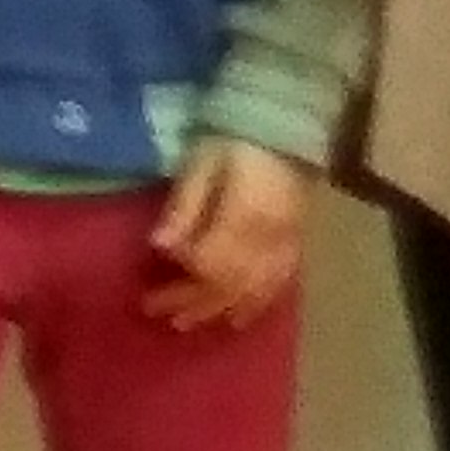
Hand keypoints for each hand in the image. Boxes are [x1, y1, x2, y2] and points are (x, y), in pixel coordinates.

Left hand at [148, 139, 311, 331]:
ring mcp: (285, 244)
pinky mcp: (296, 243)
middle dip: (193, 303)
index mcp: (242, 218)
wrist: (287, 126)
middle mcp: (267, 240)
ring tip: (193, 324)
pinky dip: (259, 302)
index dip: (180, 279)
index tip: (153, 282)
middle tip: (163, 316)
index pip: (208, 263)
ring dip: (222, 310)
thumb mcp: (201, 163)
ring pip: (254, 290)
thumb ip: (184, 206)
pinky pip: (280, 282)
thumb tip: (159, 246)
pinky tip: (241, 316)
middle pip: (228, 284)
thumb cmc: (235, 141)